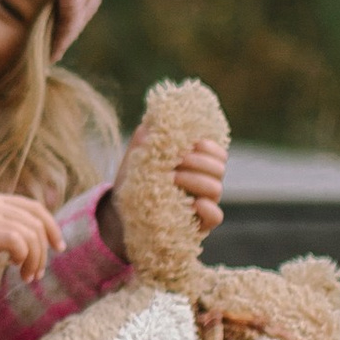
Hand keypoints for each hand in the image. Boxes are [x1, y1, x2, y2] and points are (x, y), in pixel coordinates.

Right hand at [0, 190, 56, 285]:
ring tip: (26, 276)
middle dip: (43, 251)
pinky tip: (14, 267)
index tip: (58, 247)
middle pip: (36, 223)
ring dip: (34, 259)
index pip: (34, 207)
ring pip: (30, 234)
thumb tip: (23, 243)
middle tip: (35, 273)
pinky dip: (23, 256)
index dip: (51, 227)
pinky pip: (17, 241)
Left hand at [102, 132, 227, 258]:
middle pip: (219, 169)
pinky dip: (208, 208)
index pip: (218, 153)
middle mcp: (205, 184)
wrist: (121, 210)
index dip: (208, 147)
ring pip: (217, 189)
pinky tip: (194, 203)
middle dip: (198, 162)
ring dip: (196, 180)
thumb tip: (157, 115)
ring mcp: (204, 205)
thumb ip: (148, 133)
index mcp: (197, 166)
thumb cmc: (134, 178)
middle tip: (176, 162)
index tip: (189, 145)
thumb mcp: (138, 154)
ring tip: (173, 178)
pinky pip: (216, 217)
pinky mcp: (199, 225)